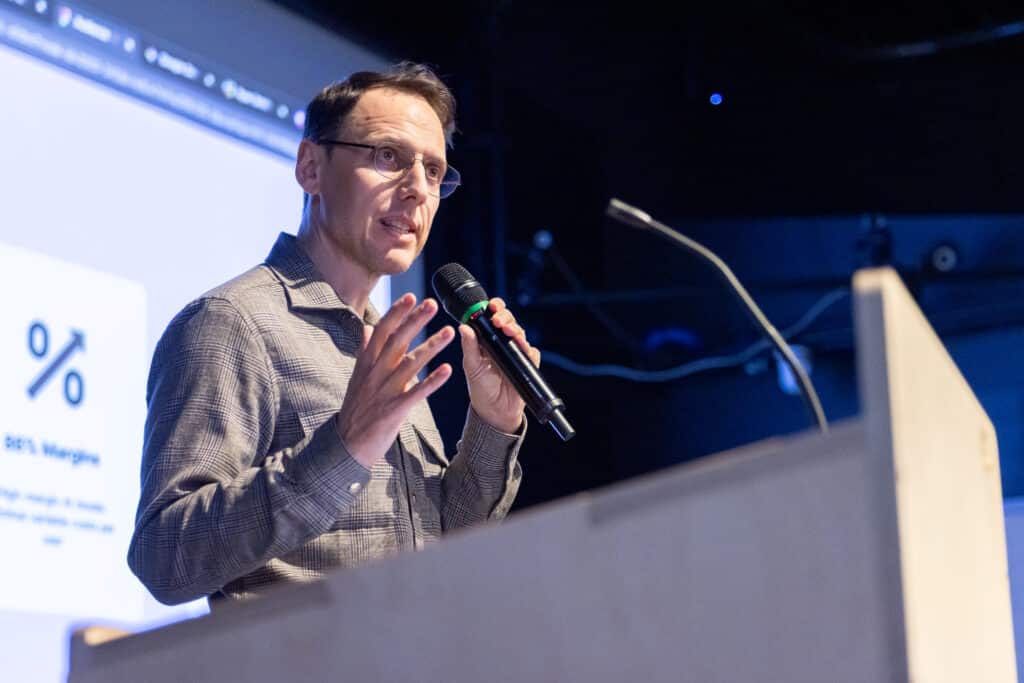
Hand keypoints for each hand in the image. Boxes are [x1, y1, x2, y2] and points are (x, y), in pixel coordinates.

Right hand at [335, 294, 454, 467]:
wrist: (347, 445)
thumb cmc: (356, 410)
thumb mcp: (356, 377)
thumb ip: (364, 351)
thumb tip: (366, 328)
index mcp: (367, 364)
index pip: (381, 331)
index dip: (396, 313)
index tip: (411, 295)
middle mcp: (375, 374)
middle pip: (396, 341)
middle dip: (414, 321)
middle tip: (432, 303)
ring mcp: (384, 391)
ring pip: (409, 363)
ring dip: (430, 346)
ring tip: (449, 331)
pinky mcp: (394, 410)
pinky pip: (416, 392)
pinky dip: (432, 380)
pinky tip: (448, 370)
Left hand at [460, 297, 540, 432]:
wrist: (495, 411)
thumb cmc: (480, 388)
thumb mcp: (471, 366)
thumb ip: (469, 346)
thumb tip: (463, 327)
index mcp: (487, 340)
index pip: (491, 318)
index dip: (493, 309)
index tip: (491, 306)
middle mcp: (502, 343)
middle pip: (508, 321)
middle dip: (505, 316)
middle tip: (499, 321)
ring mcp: (516, 352)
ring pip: (520, 333)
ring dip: (516, 329)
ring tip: (510, 331)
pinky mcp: (527, 363)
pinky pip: (531, 352)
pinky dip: (528, 349)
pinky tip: (523, 348)